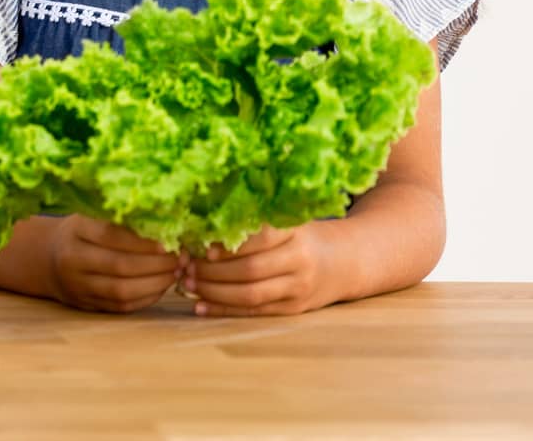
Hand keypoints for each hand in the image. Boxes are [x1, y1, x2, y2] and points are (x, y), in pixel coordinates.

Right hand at [47, 216, 186, 313]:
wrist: (45, 260)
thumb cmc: (75, 234)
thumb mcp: (87, 219)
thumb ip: (116, 222)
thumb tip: (162, 226)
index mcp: (74, 233)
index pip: (111, 236)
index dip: (142, 242)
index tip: (167, 242)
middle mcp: (72, 262)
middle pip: (119, 266)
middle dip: (155, 264)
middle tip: (179, 260)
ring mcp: (78, 287)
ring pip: (122, 291)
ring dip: (155, 284)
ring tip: (175, 274)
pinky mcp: (87, 306)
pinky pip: (121, 307)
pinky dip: (145, 298)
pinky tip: (160, 287)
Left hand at [185, 224, 335, 316]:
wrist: (346, 261)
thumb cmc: (302, 235)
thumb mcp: (287, 219)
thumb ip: (253, 220)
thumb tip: (201, 222)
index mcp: (295, 232)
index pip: (261, 238)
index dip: (231, 244)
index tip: (203, 246)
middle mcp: (300, 261)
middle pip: (251, 270)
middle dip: (213, 271)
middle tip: (186, 266)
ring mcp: (298, 288)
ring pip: (251, 295)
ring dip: (215, 292)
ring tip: (188, 284)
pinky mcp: (293, 309)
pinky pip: (255, 313)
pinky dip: (225, 311)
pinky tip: (201, 307)